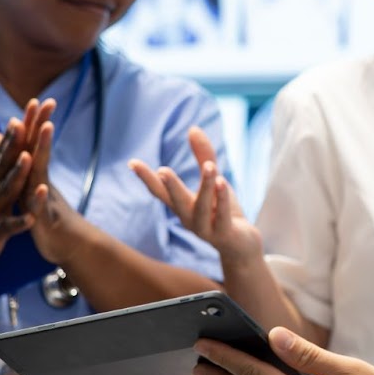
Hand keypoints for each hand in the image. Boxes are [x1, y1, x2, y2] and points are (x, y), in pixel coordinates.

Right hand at [0, 101, 51, 270]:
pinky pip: (7, 227)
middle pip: (1, 166)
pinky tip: (31, 218)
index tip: (23, 116)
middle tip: (25, 125)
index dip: (11, 137)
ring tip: (30, 159)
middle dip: (14, 146)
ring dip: (16, 175)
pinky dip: (19, 222)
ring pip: (4, 191)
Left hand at [23, 101, 88, 264]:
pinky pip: (42, 208)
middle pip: (38, 151)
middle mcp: (40, 184)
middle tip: (45, 102)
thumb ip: (22, 165)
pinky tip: (41, 187)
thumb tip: (9, 140)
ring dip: (43, 152)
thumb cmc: (47, 217)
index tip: (36, 99)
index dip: (32, 123)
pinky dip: (40, 198)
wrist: (68, 246)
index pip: (31, 146)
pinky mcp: (45, 221)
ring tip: (45, 130)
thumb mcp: (31, 189)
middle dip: (40, 126)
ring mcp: (45, 200)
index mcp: (34, 177)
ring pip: (41, 174)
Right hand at [129, 127, 261, 259]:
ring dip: (205, 187)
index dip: (146, 178)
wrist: (241, 246)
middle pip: (176, 202)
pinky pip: (221, 216)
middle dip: (170, 186)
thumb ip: (204, 156)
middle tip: (162, 170)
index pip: (160, 191)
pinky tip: (223, 182)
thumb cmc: (222, 212)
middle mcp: (189, 218)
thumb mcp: (213, 181)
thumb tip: (192, 128)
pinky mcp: (224, 234)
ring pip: (201, 208)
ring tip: (210, 166)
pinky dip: (222, 199)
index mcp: (182, 206)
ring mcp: (205, 229)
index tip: (132, 162)